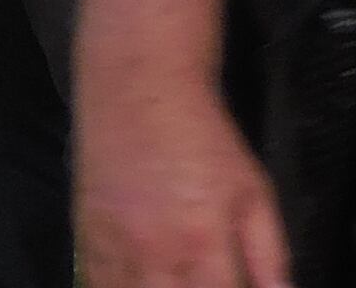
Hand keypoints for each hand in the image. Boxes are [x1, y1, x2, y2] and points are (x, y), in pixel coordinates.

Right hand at [76, 82, 291, 287]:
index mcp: (205, 243)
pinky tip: (136, 283)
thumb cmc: (203, 138)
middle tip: (201, 280)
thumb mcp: (254, 191)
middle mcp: (156, 251)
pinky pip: (96, 283)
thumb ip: (270, 254)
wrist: (139, 87)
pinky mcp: (85, 233)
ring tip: (171, 281)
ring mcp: (114, 244)